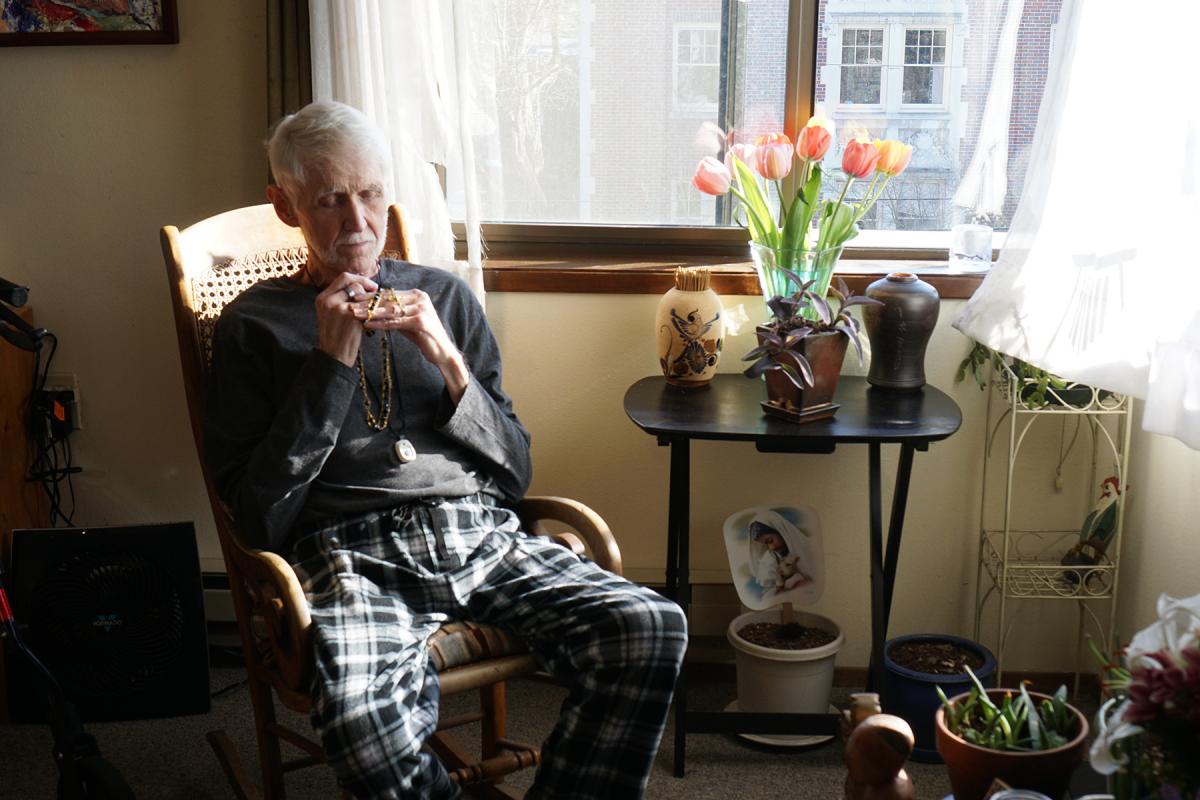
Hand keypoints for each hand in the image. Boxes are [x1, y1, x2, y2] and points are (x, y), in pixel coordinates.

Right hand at [315, 273, 378, 366]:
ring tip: (375, 306)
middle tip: (376, 290)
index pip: (342, 278)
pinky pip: (366, 305)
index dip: (358, 279)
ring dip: (370, 298)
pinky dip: (372, 309)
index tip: (369, 285)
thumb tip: (361, 286)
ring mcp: (337, 306)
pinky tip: (375, 316)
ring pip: (360, 292)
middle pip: (350, 281)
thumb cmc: (337, 337)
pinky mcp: (349, 315)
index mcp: (322, 298)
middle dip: (366, 283)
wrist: (334, 356)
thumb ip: (341, 300)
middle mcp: (327, 300)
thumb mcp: (331, 315)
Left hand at [357, 288, 469, 402]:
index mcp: (416, 295)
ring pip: (390, 309)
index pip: (389, 293)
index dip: (370, 296)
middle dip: (367, 303)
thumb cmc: (423, 336)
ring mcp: (421, 309)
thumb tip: (373, 308)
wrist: (442, 352)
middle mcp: (420, 298)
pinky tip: (367, 325)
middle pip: (388, 299)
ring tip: (354, 315)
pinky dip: (380, 324)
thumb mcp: (406, 321)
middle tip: (349, 306)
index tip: (353, 298)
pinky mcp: (421, 321)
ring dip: (370, 312)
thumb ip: (394, 313)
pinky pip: (396, 322)